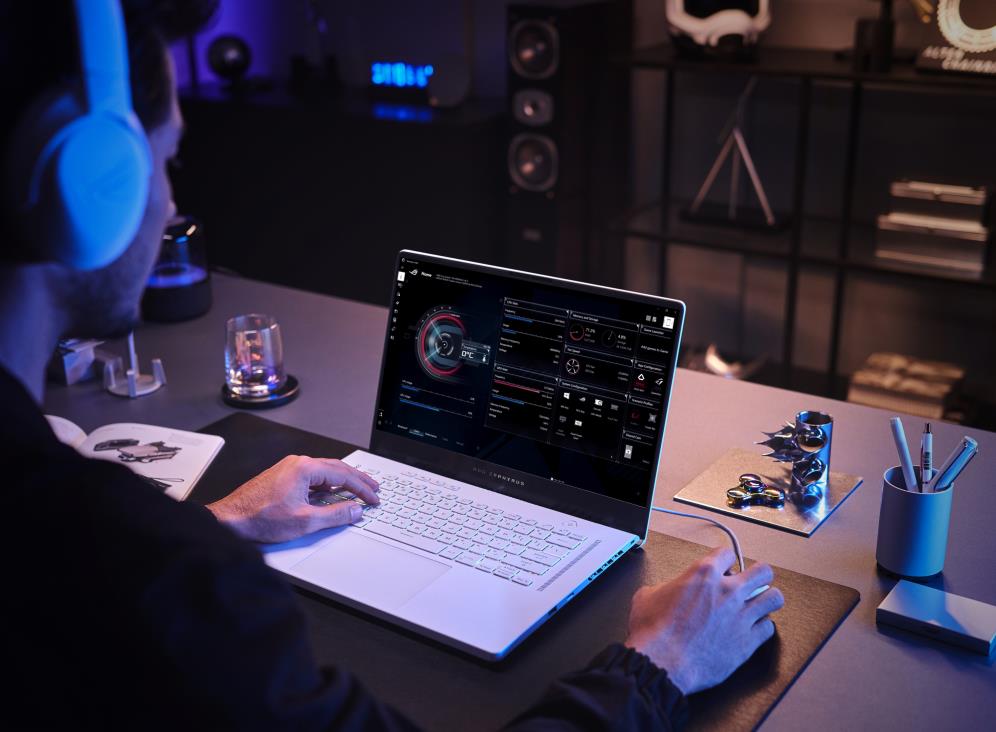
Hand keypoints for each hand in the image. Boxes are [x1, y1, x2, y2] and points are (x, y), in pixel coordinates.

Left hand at [206, 455, 379, 542]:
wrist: (230, 520)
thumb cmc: (260, 518)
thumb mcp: (305, 521)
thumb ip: (335, 515)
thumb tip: (355, 510)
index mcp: (305, 469)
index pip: (344, 475)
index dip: (362, 488)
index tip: (373, 498)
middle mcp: (297, 463)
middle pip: (336, 468)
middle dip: (357, 480)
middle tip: (373, 488)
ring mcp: (288, 468)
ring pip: (324, 471)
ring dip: (342, 481)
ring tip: (357, 489)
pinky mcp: (282, 476)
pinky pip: (312, 476)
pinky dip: (327, 484)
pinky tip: (331, 493)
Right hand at [624, 547, 782, 695]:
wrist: (662, 661)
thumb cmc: (654, 631)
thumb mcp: (647, 596)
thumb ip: (663, 587)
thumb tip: (664, 592)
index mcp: (704, 575)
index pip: (727, 554)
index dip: (725, 561)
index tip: (724, 569)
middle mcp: (728, 591)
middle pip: (763, 571)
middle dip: (758, 575)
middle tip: (752, 583)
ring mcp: (741, 616)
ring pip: (774, 598)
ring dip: (767, 599)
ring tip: (759, 605)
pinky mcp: (747, 641)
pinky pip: (768, 628)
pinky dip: (762, 628)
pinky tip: (752, 630)